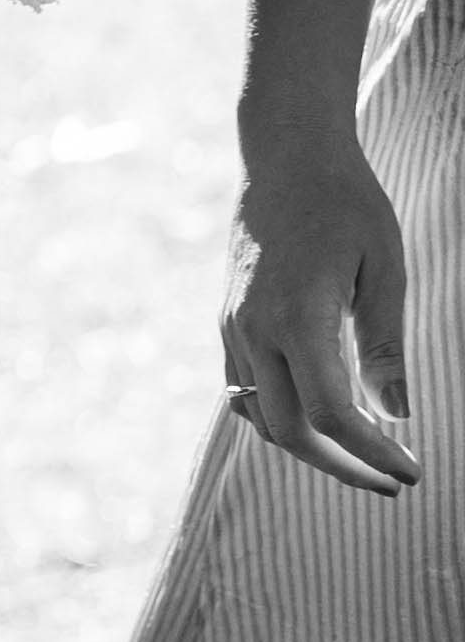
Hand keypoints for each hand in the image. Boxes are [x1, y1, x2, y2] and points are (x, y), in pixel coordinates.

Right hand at [229, 121, 420, 495]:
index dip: (374, 454)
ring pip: (261, 417)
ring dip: (311, 448)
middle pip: (290, 430)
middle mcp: (254, 329)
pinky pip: (244, 392)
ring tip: (362, 458)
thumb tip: (397, 416)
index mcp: (298, 316)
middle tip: (392, 481)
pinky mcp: (228, 323)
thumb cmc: (347, 205)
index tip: (413, 474)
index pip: (332, 413)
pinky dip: (280, 419)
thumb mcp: (386, 270)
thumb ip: (386, 346)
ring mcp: (233, 328)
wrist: (285, 159)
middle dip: (342, 467)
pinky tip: (318, 421)